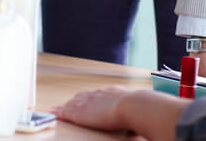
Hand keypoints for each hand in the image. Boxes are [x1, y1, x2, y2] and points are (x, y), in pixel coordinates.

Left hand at [53, 88, 187, 139]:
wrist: (137, 106)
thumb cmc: (145, 108)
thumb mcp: (142, 105)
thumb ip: (141, 108)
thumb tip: (151, 114)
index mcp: (113, 91)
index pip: (98, 94)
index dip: (90, 98)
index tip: (85, 100)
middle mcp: (100, 93)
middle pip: (83, 96)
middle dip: (74, 100)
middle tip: (66, 104)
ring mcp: (90, 102)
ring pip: (73, 103)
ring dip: (65, 106)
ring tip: (57, 109)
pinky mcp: (83, 112)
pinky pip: (68, 111)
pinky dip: (60, 112)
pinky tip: (54, 113)